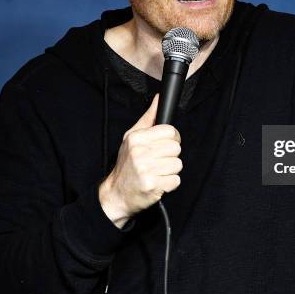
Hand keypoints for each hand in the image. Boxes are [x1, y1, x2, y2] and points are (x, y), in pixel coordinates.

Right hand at [99, 94, 182, 227]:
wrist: (116, 193)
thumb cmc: (127, 164)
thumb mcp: (132, 138)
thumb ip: (148, 118)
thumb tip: (159, 99)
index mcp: (136, 138)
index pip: (170, 131)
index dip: (172, 139)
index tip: (165, 145)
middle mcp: (140, 152)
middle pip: (176, 148)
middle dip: (171, 156)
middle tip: (159, 161)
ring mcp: (145, 169)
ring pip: (178, 164)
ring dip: (170, 170)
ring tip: (157, 172)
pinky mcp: (152, 185)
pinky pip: (176, 180)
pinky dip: (169, 183)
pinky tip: (158, 182)